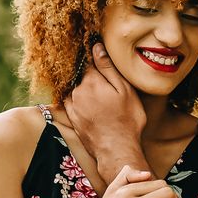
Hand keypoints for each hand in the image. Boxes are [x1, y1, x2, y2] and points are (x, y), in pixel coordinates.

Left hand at [65, 41, 145, 162]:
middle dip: (91, 76)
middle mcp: (77, 91)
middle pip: (81, 76)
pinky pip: (72, 102)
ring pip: (76, 89)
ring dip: (85, 89)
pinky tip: (91, 105)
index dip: (94, 59)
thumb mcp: (124, 90)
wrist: (116, 150)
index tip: (100, 59)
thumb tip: (96, 47)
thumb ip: (108, 68)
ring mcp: (72, 106)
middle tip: (106, 83)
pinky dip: (79, 100)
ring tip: (101, 97)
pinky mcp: (72, 118)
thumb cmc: (126, 119)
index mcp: (91, 81)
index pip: (88, 61)